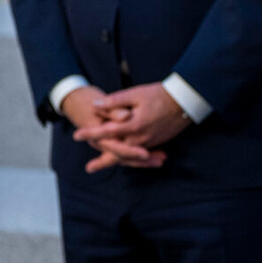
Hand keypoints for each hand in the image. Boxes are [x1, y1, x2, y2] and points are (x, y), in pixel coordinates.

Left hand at [73, 83, 188, 172]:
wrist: (185, 101)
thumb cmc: (159, 94)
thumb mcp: (135, 94)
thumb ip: (115, 101)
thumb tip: (95, 105)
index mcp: (133, 125)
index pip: (107, 132)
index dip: (91, 134)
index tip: (76, 136)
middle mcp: (141, 138)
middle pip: (117, 153)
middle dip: (102, 161)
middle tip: (89, 168)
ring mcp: (149, 142)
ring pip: (129, 157)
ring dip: (116, 162)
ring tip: (103, 167)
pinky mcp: (156, 142)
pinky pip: (140, 155)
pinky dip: (131, 160)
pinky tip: (124, 160)